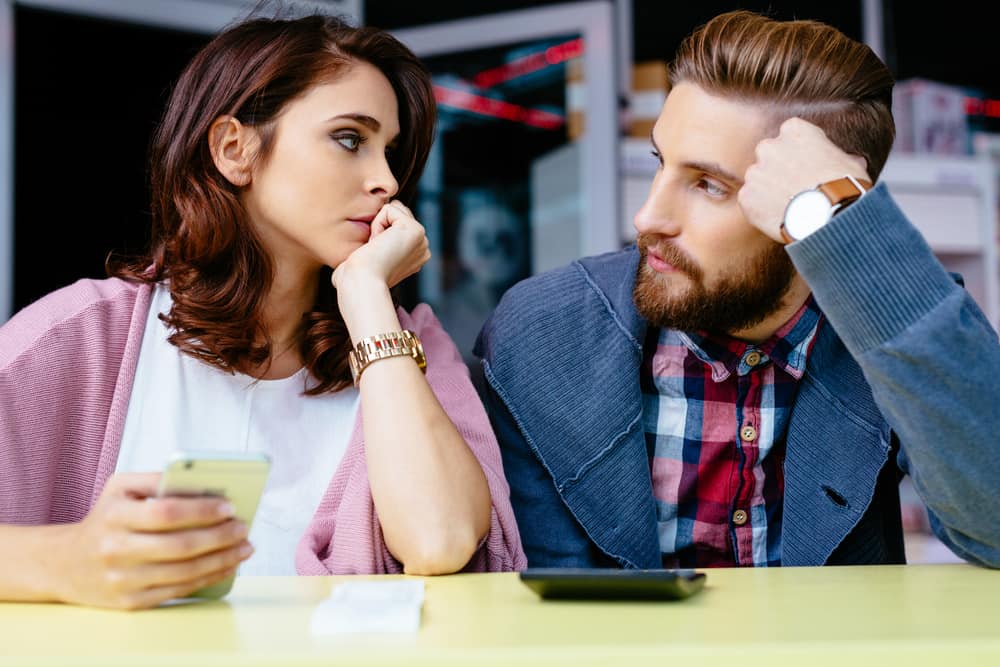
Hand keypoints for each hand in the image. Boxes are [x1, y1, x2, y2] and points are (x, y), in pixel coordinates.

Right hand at [52, 473, 252, 609]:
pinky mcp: (132, 602)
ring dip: (222, 560)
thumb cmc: (105, 518)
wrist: (65, 564)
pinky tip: (227, 565)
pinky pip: (179, 591)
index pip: (166, 513)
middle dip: (220, 537)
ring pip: (184, 572)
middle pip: (180, 546)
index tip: (229, 507)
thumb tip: (201, 482)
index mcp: (114, 517)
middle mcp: (116, 550)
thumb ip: (157, 478)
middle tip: (244, 527)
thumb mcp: (120, 488)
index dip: (201, 511)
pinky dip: (209, 578)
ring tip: (245, 547)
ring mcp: (123, 580)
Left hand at [331, 200, 430, 291]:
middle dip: (380, 227)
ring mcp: (422, 240)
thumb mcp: (370, 258)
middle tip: (375, 252)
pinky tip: (378, 243)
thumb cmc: (356, 276)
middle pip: (396, 213)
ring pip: (394, 209)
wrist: (360, 281)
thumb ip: (378, 242)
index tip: (375, 256)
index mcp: (414, 255)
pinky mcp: (415, 230)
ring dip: (378, 226)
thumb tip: (375, 235)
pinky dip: (378, 224)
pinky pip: (389, 209)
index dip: (379, 234)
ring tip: (377, 248)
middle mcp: (422, 248)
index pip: (396, 224)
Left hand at [739, 117, 868, 242]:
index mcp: (795, 130)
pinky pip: (749, 201)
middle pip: (769, 155)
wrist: (829, 216)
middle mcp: (769, 146)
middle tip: (794, 188)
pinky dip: (760, 209)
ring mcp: (754, 172)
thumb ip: (839, 157)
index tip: (806, 167)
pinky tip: (778, 218)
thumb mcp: (851, 164)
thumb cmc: (845, 187)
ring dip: (768, 190)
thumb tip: (852, 162)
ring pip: (758, 179)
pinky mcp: (746, 196)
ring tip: (788, 206)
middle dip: (778, 169)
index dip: (799, 153)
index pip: (790, 135)